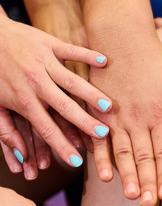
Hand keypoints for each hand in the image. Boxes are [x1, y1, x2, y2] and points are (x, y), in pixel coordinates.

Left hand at [0, 13, 110, 167]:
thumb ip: (7, 132)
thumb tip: (20, 156)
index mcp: (23, 100)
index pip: (46, 128)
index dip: (61, 146)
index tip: (77, 161)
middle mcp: (35, 83)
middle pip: (63, 107)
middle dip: (84, 122)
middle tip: (103, 134)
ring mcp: (43, 62)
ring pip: (71, 80)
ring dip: (90, 94)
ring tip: (108, 106)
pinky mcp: (48, 43)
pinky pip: (71, 50)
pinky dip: (88, 55)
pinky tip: (104, 62)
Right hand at [89, 31, 161, 205]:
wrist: (122, 40)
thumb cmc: (156, 62)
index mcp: (160, 114)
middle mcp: (138, 120)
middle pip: (144, 158)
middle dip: (148, 183)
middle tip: (150, 204)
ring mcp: (116, 118)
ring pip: (122, 154)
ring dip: (127, 177)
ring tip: (132, 196)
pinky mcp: (100, 114)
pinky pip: (101, 141)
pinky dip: (101, 159)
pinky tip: (103, 176)